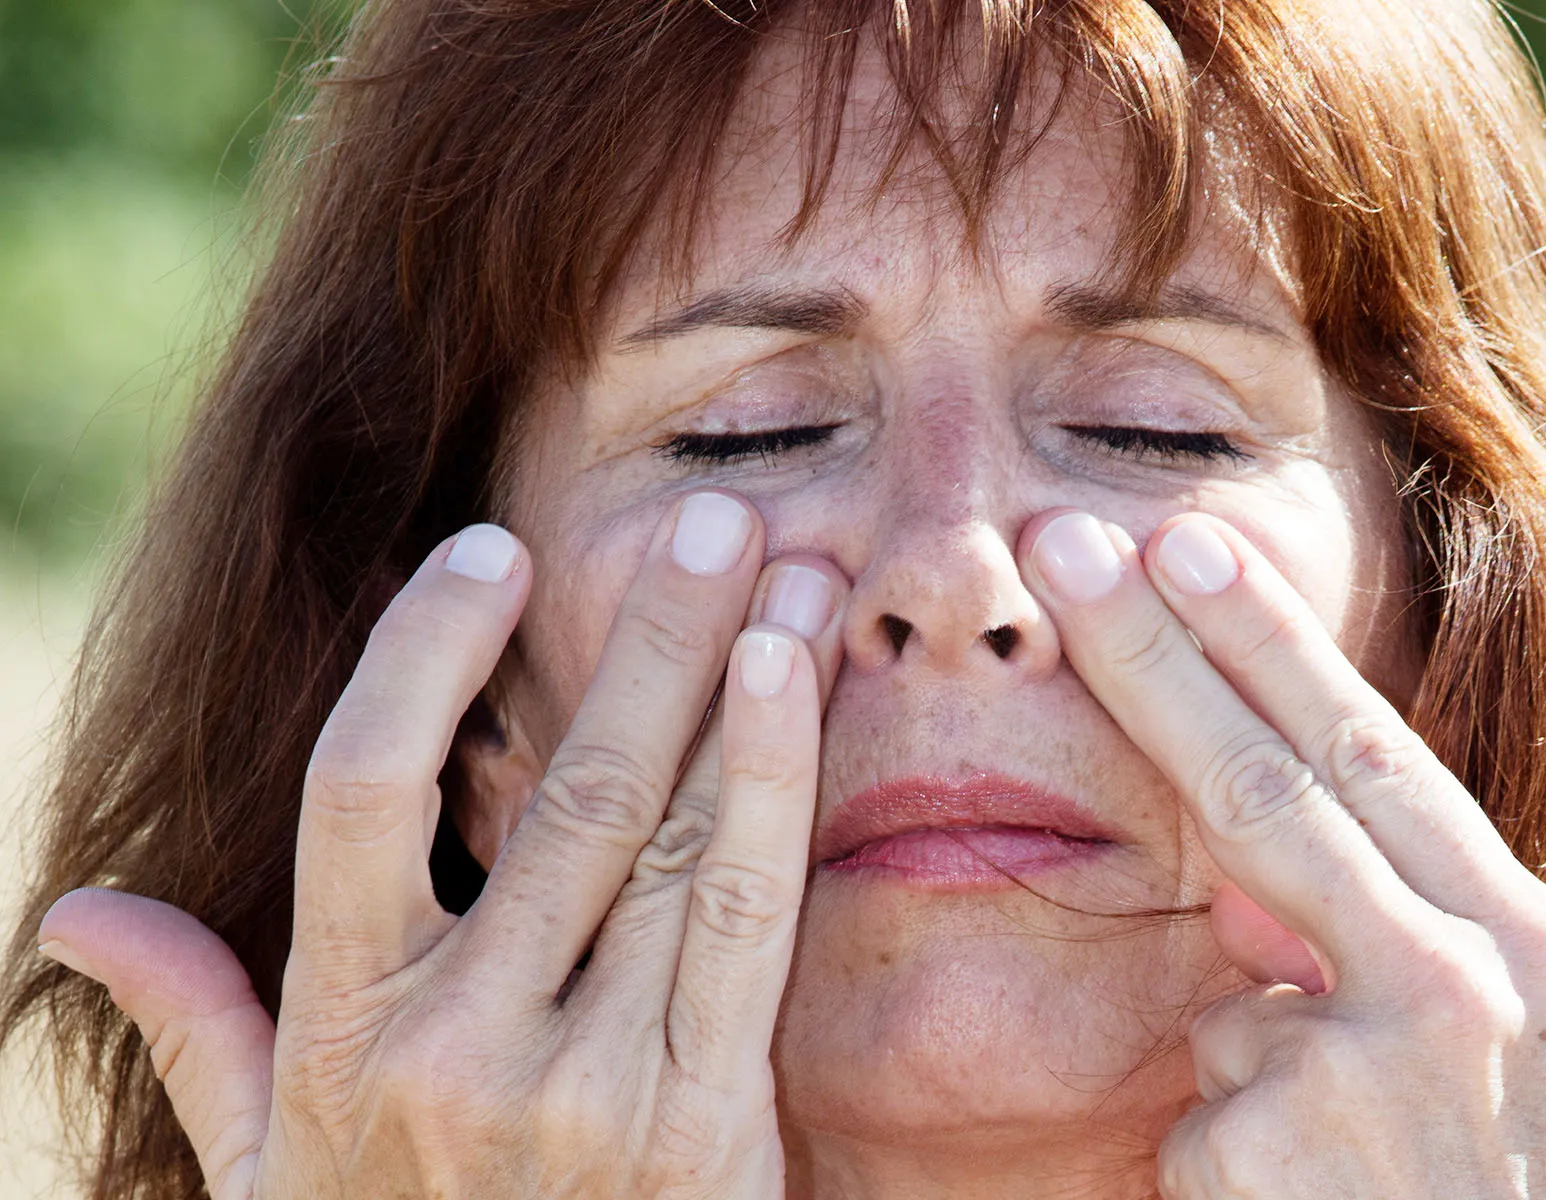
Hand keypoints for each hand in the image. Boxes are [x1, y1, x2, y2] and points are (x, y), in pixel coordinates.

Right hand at [35, 491, 846, 1199]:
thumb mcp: (266, 1169)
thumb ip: (196, 1029)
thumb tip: (82, 913)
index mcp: (342, 1031)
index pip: (363, 795)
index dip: (425, 657)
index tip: (491, 552)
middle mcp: (456, 1047)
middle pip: (559, 795)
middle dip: (645, 639)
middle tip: (711, 518)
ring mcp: (584, 1088)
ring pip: (667, 842)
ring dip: (736, 688)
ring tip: (791, 570)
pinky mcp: (700, 1127)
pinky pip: (744, 925)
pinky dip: (773, 791)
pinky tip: (799, 684)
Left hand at [1021, 510, 1545, 1198]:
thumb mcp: (1492, 1062)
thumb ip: (1387, 952)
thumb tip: (1246, 883)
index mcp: (1531, 945)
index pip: (1369, 758)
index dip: (1265, 644)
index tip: (1178, 541)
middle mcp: (1477, 987)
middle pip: (1272, 788)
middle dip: (1154, 658)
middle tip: (1063, 545)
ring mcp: (1377, 1073)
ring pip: (1230, 997)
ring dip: (1248, 1074)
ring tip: (1339, 1178)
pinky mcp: (1274, 1157)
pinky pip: (1207, 1119)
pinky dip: (1231, 1164)